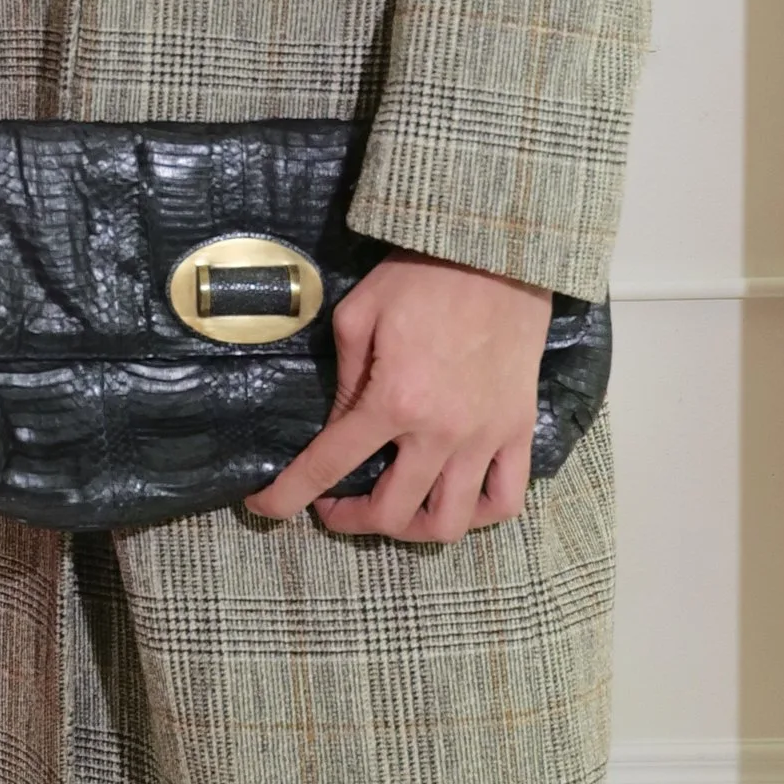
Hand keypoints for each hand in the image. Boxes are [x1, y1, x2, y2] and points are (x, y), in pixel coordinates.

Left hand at [243, 253, 549, 543]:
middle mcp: (440, 431)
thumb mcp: (359, 316)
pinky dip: (478, 515)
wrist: (496, 253)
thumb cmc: (422, 275)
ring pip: (450, 522)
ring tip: (395, 511)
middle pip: (392, 513)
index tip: (265, 508)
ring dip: (413, 530)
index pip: (328, 465)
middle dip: (351, 519)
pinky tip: (455, 501)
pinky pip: (505, 500)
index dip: (288, 496)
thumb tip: (336, 428)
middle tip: (334, 505)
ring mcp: (484, 437)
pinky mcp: (518, 430)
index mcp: (392, 399)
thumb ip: (343, 381)